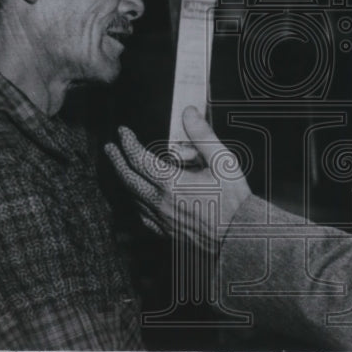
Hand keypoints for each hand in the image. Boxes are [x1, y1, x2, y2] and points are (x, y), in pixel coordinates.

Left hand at [106, 107, 253, 253]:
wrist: (241, 237)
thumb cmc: (235, 200)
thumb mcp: (223, 161)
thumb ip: (203, 135)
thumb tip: (189, 113)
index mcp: (172, 183)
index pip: (139, 159)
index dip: (128, 143)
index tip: (123, 132)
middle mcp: (162, 203)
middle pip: (128, 179)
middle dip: (116, 161)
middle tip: (110, 148)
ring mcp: (162, 220)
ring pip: (133, 199)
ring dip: (124, 181)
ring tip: (122, 169)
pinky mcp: (168, 232)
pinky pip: (143, 217)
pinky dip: (136, 203)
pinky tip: (139, 199)